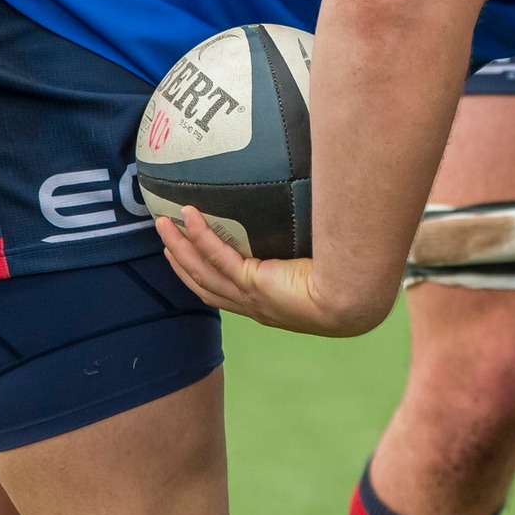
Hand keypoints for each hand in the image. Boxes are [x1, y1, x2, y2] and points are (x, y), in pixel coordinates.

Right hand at [156, 207, 387, 336]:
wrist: (352, 302)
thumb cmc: (345, 283)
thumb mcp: (315, 266)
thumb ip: (303, 246)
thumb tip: (310, 210)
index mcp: (263, 304)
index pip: (221, 290)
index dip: (198, 273)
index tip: (183, 254)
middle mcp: (251, 304)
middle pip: (202, 283)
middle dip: (179, 259)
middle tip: (163, 233)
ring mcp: (249, 296)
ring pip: (201, 271)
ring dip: (179, 247)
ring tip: (163, 222)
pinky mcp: (254, 283)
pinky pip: (219, 257)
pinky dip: (202, 236)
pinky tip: (190, 215)